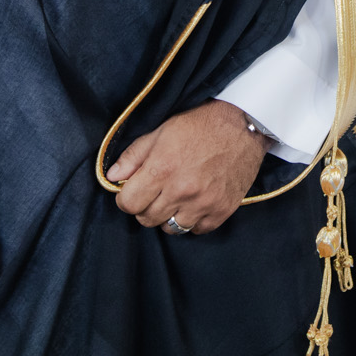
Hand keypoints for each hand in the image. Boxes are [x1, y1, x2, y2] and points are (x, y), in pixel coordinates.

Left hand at [106, 99, 267, 233]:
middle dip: (146, 206)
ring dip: (169, 215)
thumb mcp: (162, 131)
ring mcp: (203, 203)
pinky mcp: (221, 211)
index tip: (133, 190)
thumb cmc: (200, 125)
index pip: (128, 204)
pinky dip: (193, 220)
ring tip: (176, 198)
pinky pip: (196, 230)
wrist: (243, 126)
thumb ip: (134, 156)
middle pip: (147, 218)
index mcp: (162, 169)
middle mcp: (181, 190)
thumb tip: (111, 177)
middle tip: (157, 191)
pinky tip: (195, 202)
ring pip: (171, 228)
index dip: (127, 197)